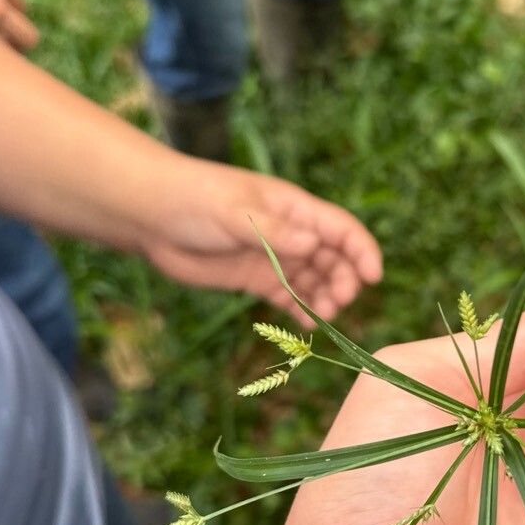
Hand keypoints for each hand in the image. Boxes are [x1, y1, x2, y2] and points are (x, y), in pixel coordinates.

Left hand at [144, 157, 381, 317]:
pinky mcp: (256, 278)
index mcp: (293, 209)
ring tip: (324, 317)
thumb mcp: (233, 212)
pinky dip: (302, 310)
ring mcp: (274, 257)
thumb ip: (273, 230)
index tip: (373, 276)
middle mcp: (290, 233)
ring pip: (314, 280)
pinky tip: (307, 324)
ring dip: (325, 297)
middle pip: (333, 258)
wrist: (151, 216)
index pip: (340, 228)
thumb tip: (311, 244)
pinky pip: (289, 296)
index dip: (361, 250)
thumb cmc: (194, 200)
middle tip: (339, 302)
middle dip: (344, 279)